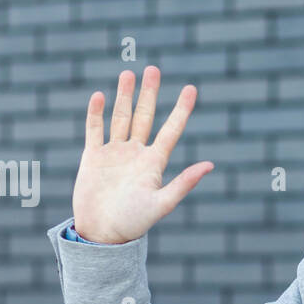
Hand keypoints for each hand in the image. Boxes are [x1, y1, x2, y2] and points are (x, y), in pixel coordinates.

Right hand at [70, 66, 213, 243]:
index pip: (171, 130)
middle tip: (153, 69)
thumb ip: (184, 183)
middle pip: (145, 117)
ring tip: (129, 73)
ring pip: (121, 118)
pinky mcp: (93, 157)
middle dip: (149, 94)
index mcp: (155, 163)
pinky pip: (94, 130)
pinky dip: (96, 113)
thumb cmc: (134, 223)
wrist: (102, 234)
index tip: (191, 88)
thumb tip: (210, 165)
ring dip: (124, 96)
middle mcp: (136, 154)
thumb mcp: (162, 203)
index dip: (181, 110)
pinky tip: (99, 96)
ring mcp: (114, 153)